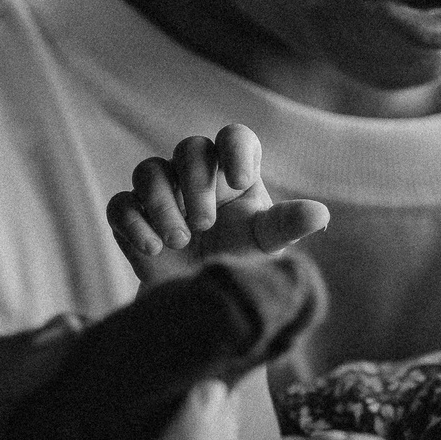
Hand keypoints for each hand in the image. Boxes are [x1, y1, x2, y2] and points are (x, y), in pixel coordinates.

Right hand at [105, 124, 329, 282]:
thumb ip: (287, 227)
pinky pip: (120, 204)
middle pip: (188, 149)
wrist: (200, 302)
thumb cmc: (240, 262)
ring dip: (161, 203)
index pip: (234, 137)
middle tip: (205, 225)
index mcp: (233, 172)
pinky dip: (133, 224)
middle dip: (195, 183)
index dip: (234, 149)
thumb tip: (320, 214)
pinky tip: (152, 250)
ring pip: (149, 170)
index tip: (239, 180)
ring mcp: (159, 193)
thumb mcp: (266, 246)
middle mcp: (195, 175)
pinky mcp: (131, 216)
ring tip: (179, 241)